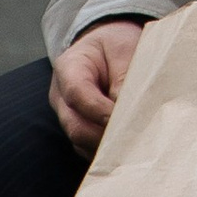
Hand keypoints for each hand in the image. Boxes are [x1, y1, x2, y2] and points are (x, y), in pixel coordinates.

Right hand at [50, 20, 144, 156]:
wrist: (107, 47)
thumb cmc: (116, 45)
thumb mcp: (124, 49)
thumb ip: (124, 78)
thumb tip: (127, 112)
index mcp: (69, 67)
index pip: (77, 93)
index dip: (99, 110)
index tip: (125, 118)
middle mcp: (61, 96)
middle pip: (75, 125)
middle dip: (104, 136)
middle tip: (134, 140)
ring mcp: (68, 115)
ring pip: (81, 141)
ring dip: (106, 147)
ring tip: (135, 147)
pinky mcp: (79, 128)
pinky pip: (88, 147)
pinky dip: (106, 151)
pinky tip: (128, 150)